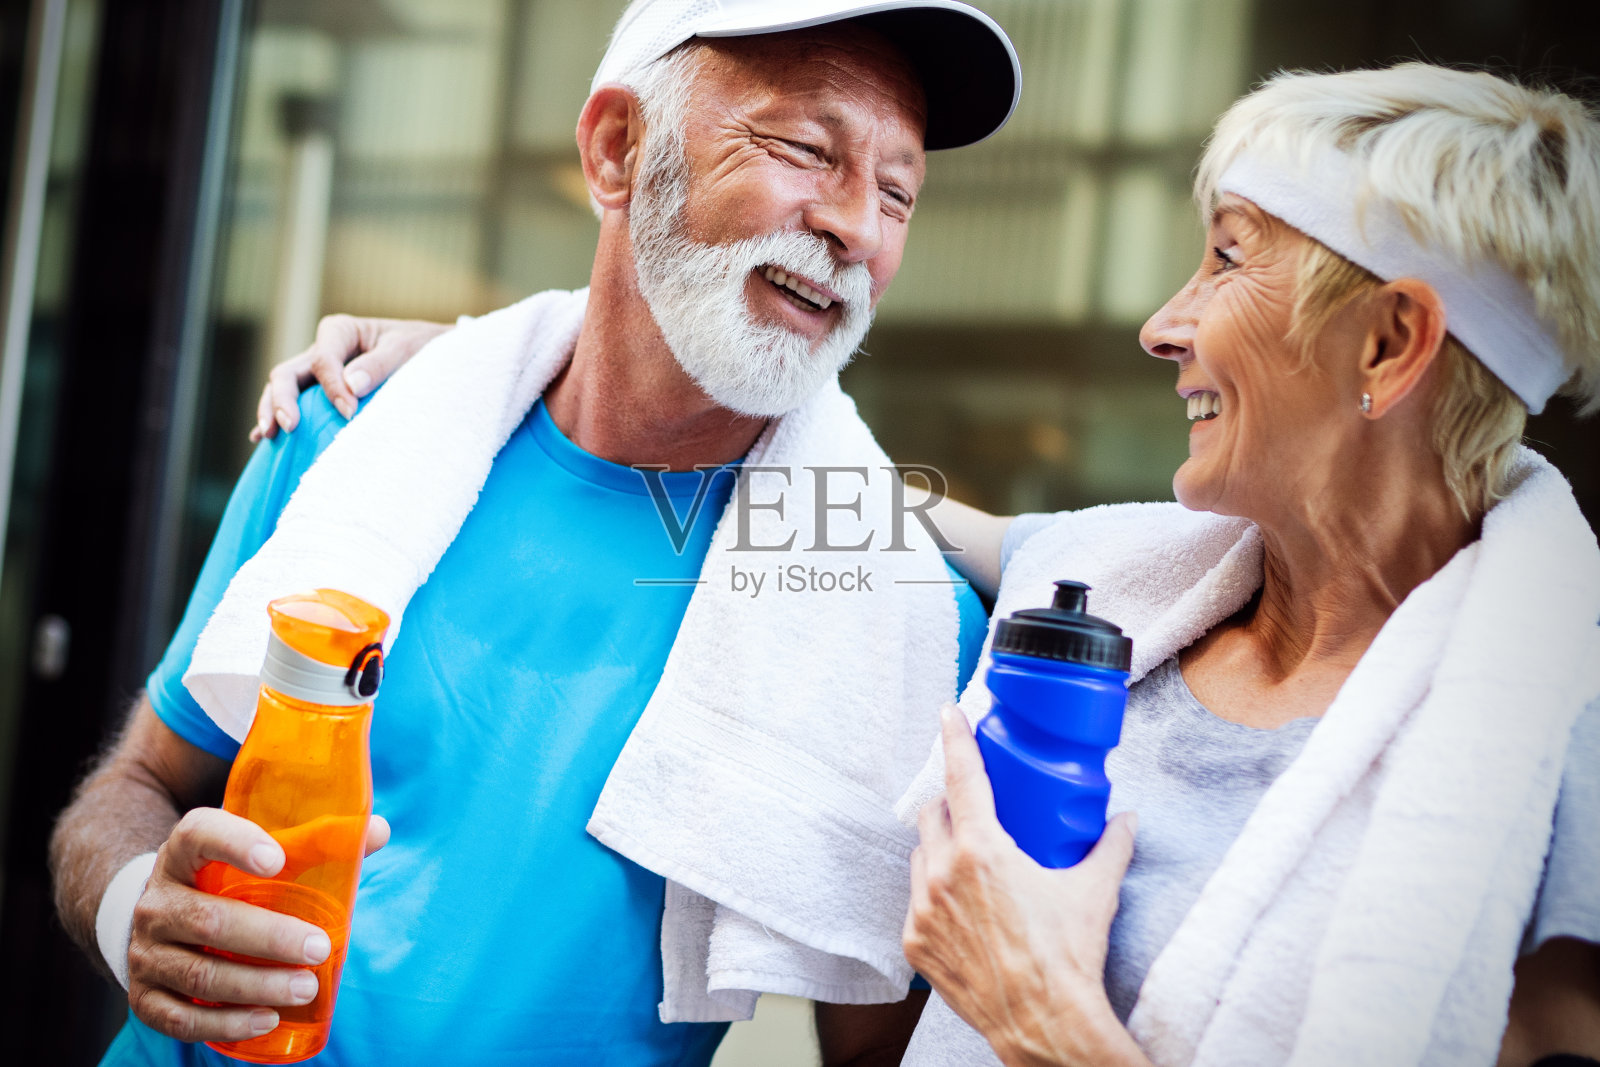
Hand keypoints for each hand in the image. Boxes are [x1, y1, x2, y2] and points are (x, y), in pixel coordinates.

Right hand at [126, 807, 388, 1042]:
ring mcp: (146, 951)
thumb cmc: (227, 880)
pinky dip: (225, 1022)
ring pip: (198, 972)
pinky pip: (180, 1017)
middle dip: (269, 938)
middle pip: (207, 919)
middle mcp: (156, 901)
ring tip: (306, 988)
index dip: (235, 843)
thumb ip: (314, 840)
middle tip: (320, 948)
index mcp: (183, 853)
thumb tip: (377, 831)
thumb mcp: (257, 852)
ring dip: (256, 986)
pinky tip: (266, 1020)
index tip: (278, 859)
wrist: (163, 919)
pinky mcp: (145, 996)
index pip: (199, 834)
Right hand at [251, 315, 451, 441]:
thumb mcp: (405, 350)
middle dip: (282, 400)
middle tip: (290, 427)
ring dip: (271, 410)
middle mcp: (321, 350)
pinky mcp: (318, 392)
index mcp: (340, 331)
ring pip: (282, 389)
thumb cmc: (420, 348)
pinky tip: (262, 439)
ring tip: (268, 435)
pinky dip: (276, 418)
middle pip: (288, 373)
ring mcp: (316, 372)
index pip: (323, 360)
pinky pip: (292, 404)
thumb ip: (379, 365)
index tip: (349, 412)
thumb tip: (352, 385)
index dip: (332, 387)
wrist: (431, 353)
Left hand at [903, 706, 1148, 1066]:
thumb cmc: (1067, 957)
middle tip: (972, 808)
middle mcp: (944, 874)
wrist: (1044, 1023)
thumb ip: (1112, 848)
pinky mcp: (916, 944)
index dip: (954, 739)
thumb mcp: (1093, 893)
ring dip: (939, 849)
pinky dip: (933, 894)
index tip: (947, 714)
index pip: (962, 776)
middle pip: (931, 814)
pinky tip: (959, 905)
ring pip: (920, 857)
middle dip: (949, 804)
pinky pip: (916, 901)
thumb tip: (1127, 820)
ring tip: (968, 859)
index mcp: (982, 850)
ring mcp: (924, 910)